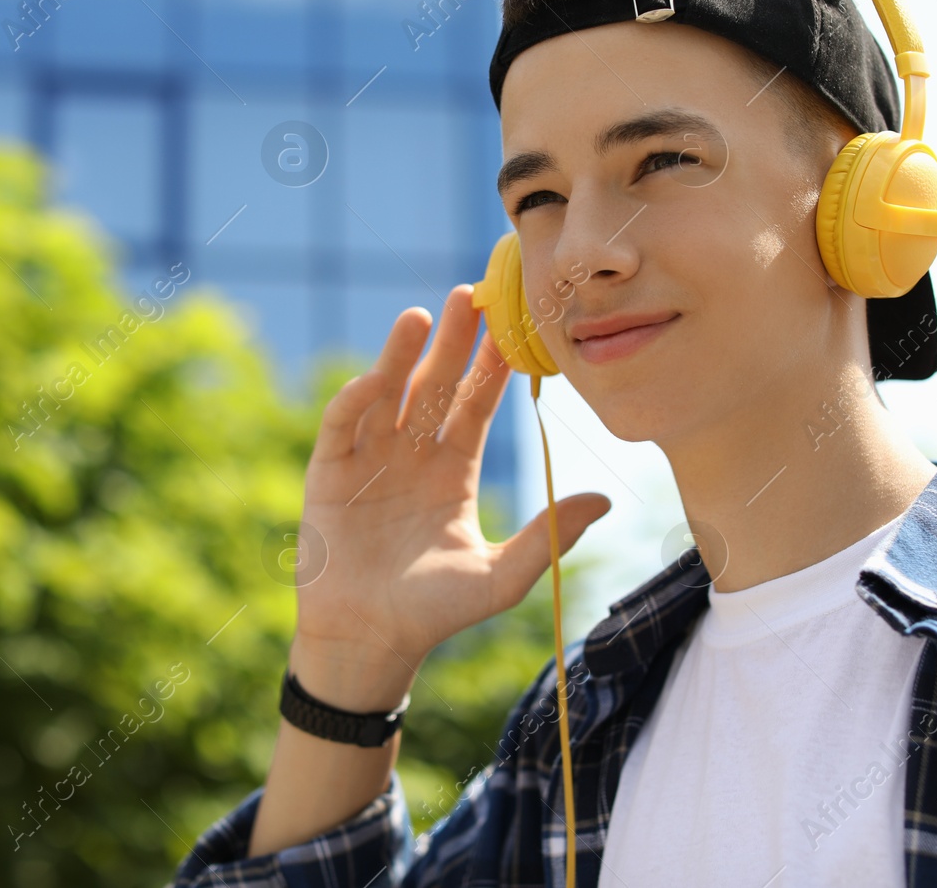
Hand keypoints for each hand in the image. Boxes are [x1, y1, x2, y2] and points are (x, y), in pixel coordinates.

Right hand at [289, 283, 610, 708]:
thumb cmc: (436, 612)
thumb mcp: (501, 575)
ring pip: (390, 393)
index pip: (478, 403)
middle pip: (436, 385)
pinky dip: (356, 399)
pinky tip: (376, 378)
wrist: (370, 642)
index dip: (494, 365)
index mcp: (455, 469)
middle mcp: (414, 454)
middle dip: (454, 342)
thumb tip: (606, 499)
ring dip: (402, 355)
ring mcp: (371, 459)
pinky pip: (344, 425)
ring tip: (422, 315)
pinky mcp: (330, 473)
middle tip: (474, 295)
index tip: (515, 325)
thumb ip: (548, 537)